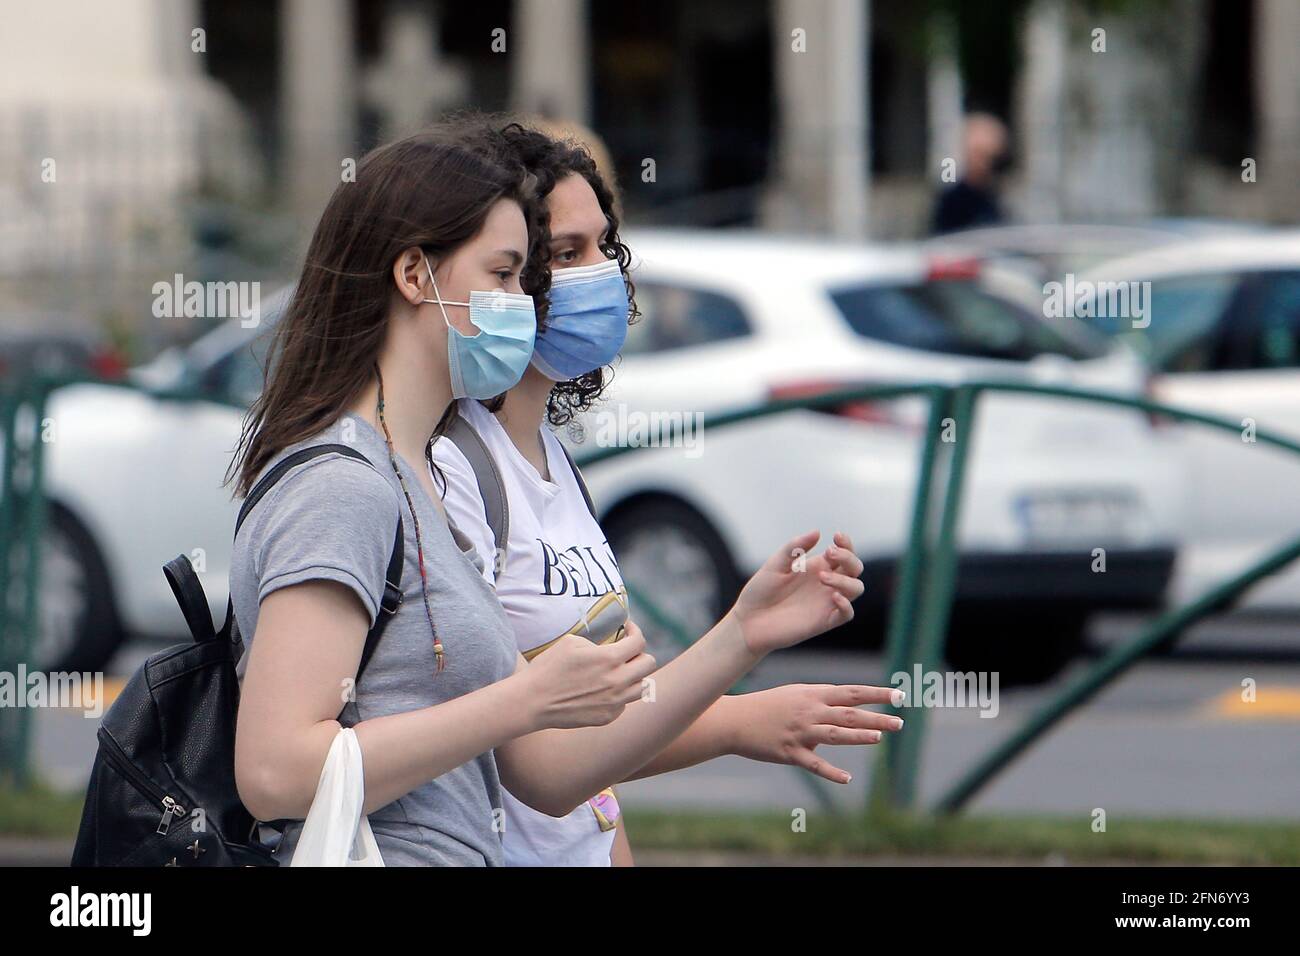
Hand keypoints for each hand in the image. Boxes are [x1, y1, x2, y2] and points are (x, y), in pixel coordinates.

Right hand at [520, 620, 656, 729]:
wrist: (532, 701)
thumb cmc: (549, 667)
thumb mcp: (572, 642)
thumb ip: (598, 642)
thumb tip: (611, 645)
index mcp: (609, 659)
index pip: (639, 642)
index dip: (635, 632)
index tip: (627, 630)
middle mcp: (617, 682)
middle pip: (649, 664)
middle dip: (639, 653)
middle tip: (625, 651)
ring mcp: (614, 703)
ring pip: (643, 687)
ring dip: (635, 676)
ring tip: (620, 672)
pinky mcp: (606, 718)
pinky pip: (624, 704)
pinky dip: (620, 695)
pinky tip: (604, 690)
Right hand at [726, 684, 902, 783]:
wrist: (735, 720)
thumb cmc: (768, 706)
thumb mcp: (795, 695)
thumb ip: (821, 703)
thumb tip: (843, 712)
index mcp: (813, 695)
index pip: (851, 693)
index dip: (876, 694)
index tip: (899, 696)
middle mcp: (810, 712)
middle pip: (848, 714)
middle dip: (876, 717)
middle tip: (900, 723)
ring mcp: (800, 732)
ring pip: (835, 734)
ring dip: (858, 735)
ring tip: (879, 737)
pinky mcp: (789, 752)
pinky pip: (813, 764)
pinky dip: (831, 772)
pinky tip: (847, 779)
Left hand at [729, 530, 864, 656]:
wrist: (749, 620)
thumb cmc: (761, 591)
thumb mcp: (775, 564)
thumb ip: (795, 547)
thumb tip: (817, 532)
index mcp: (818, 567)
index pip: (844, 553)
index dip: (846, 543)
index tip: (836, 536)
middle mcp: (826, 583)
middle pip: (855, 568)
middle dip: (848, 557)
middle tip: (830, 554)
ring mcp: (827, 602)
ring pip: (856, 588)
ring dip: (845, 580)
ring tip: (822, 577)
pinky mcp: (824, 621)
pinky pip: (847, 614)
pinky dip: (846, 604)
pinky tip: (833, 596)